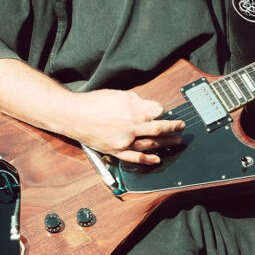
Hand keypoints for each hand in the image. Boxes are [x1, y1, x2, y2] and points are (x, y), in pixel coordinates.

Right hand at [66, 89, 184, 164]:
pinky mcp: (116, 150)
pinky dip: (148, 159)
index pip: (157, 111)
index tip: (167, 112)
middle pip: (159, 128)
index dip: (164, 112)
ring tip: (176, 141)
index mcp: (133, 110)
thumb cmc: (95, 102)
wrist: (73, 115)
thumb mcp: (120, 94)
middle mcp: (131, 126)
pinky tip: (158, 159)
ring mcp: (124, 140)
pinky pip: (135, 157)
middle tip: (181, 127)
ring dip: (166, 143)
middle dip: (173, 127)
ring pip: (151, 144)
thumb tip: (154, 107)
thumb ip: (139, 101)